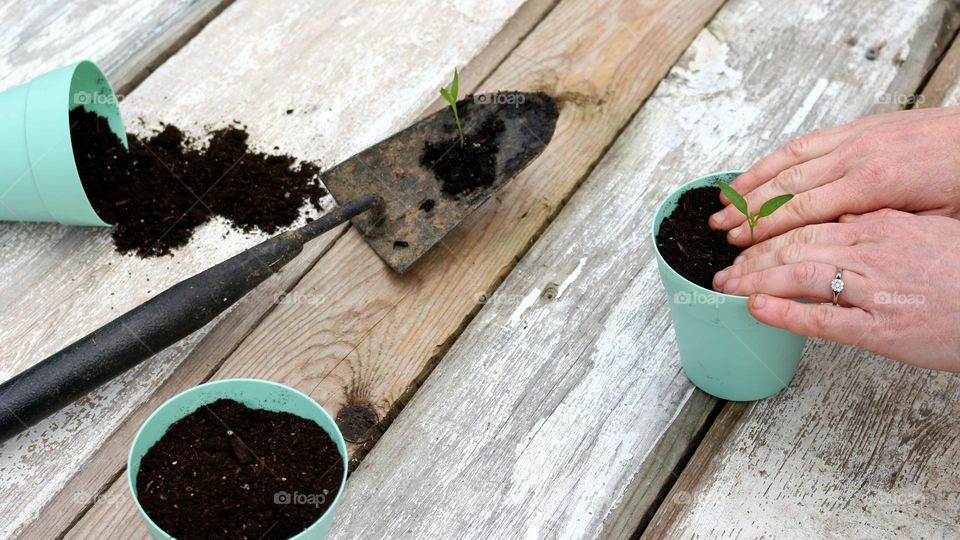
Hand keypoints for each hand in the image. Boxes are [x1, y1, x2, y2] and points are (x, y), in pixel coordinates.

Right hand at [709, 107, 959, 246]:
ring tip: (721, 206)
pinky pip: (803, 144)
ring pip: (787, 164)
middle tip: (719, 232)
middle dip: (747, 213)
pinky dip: (773, 160)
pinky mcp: (856, 129)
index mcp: (873, 185)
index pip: (803, 213)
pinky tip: (754, 173)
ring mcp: (852, 140)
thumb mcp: (930, 223)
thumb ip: (879, 230)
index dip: (765, 231)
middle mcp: (855, 157)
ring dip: (750, 185)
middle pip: (786, 189)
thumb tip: (837, 242)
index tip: (740, 246)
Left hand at [711, 210, 959, 371]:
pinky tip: (755, 310)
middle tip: (722, 271)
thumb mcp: (921, 233)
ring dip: (755, 282)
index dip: (767, 235)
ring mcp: (874, 289)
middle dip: (751, 259)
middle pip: (794, 246)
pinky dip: (784, 312)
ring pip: (800, 275)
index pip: (807, 224)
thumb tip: (839, 217)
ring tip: (725, 289)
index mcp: (878, 226)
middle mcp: (871, 251)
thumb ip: (878, 225)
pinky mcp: (880, 328)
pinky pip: (822, 318)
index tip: (743, 245)